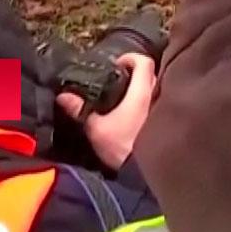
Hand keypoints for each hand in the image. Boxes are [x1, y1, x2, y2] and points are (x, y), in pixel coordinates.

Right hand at [56, 52, 155, 170]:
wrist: (144, 173)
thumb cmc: (122, 147)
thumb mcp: (97, 128)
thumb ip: (81, 110)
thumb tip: (64, 97)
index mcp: (143, 92)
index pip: (144, 62)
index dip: (131, 58)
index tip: (118, 63)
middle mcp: (157, 96)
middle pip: (151, 73)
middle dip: (137, 72)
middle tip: (120, 78)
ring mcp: (164, 108)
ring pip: (157, 88)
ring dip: (144, 88)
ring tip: (126, 95)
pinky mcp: (166, 121)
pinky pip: (159, 103)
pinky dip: (150, 102)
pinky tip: (135, 112)